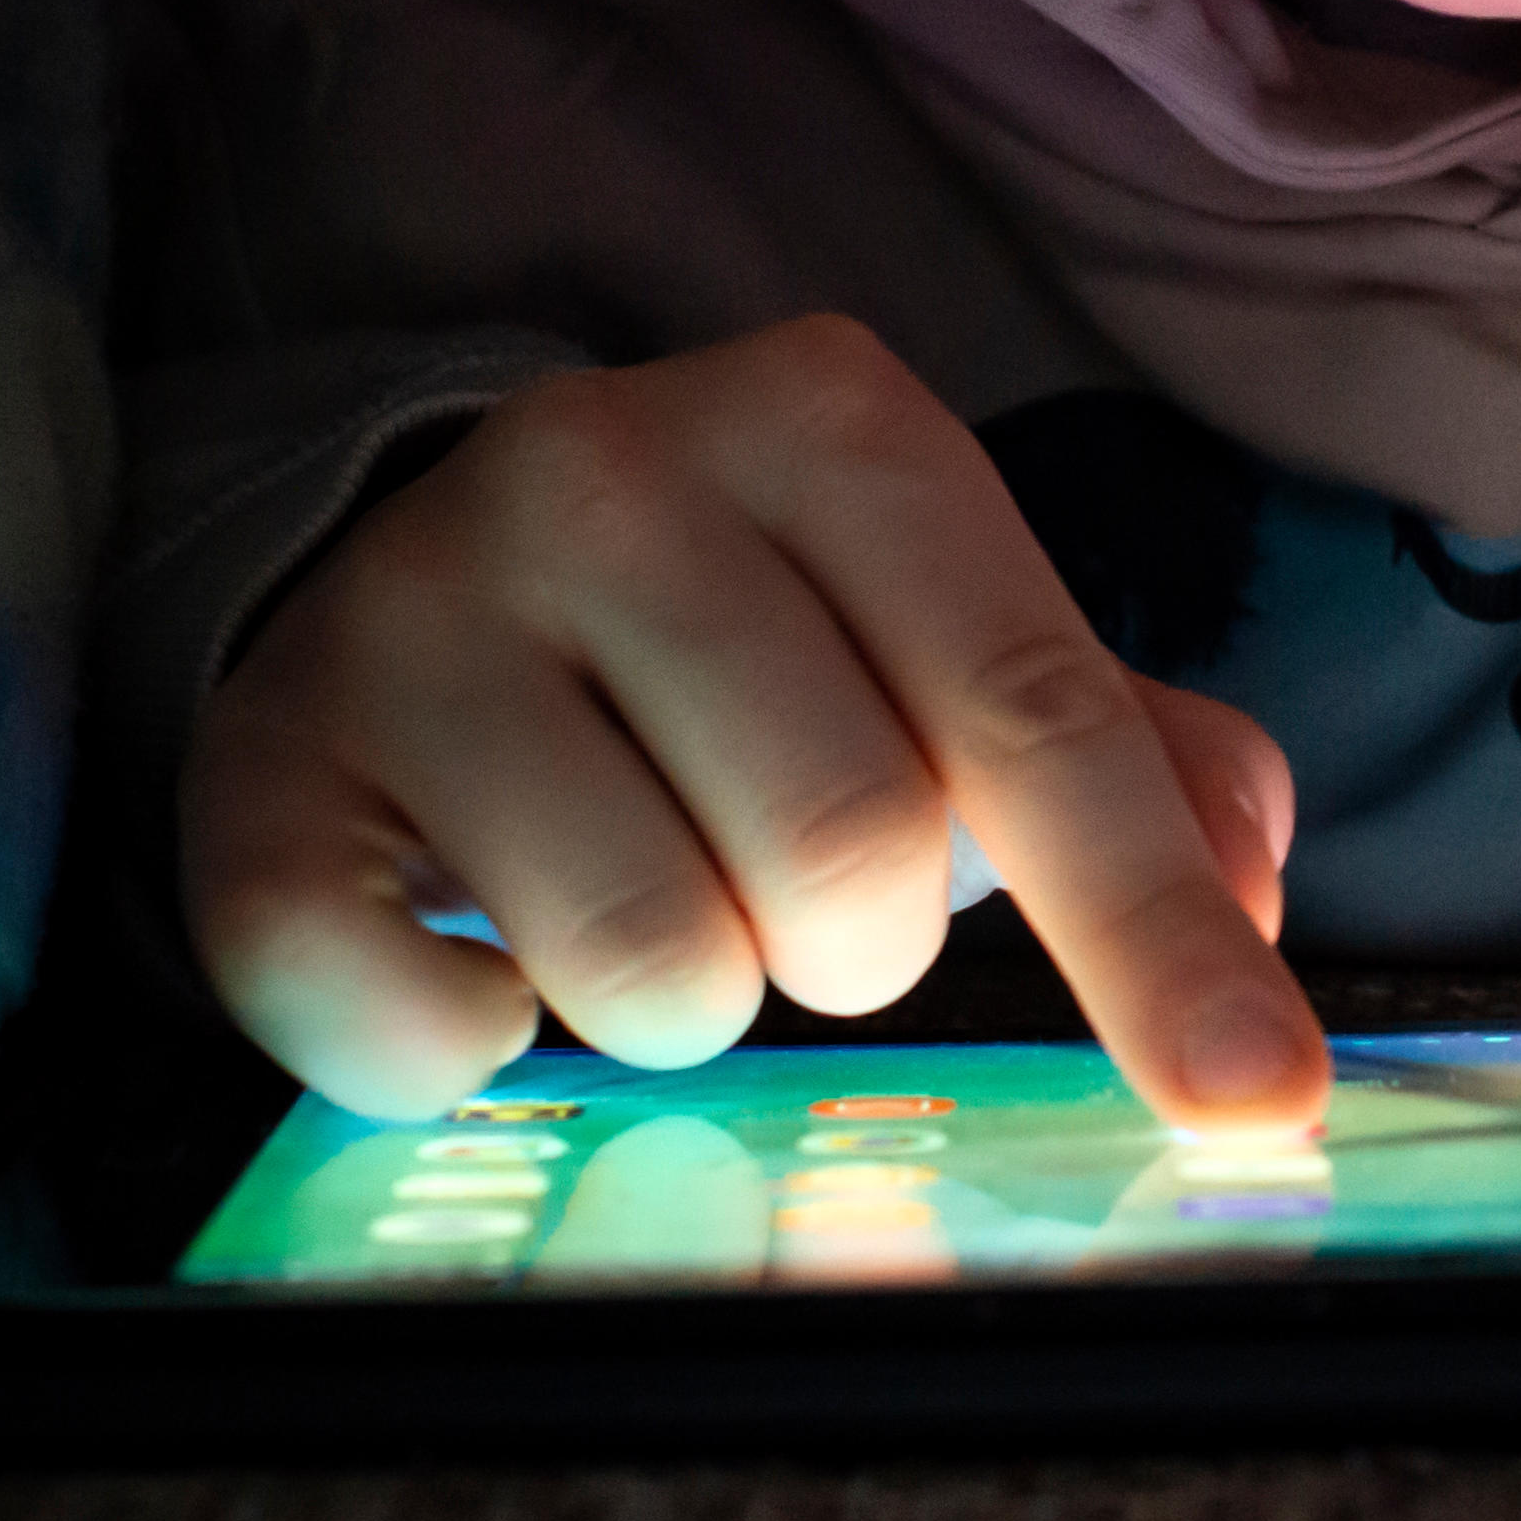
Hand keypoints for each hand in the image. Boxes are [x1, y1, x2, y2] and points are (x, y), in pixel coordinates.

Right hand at [182, 316, 1327, 1130]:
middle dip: (859, 941)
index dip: (1155, 929)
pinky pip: (416, 1031)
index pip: (1032, 709)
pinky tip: (475, 956)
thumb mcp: (941, 640)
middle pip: (854, 853)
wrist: (398, 593)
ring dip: (688, 998)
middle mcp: (604, 470)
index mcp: (823, 419)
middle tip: (784, 881)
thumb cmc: (735, 645)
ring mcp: (411, 614)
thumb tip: (1251, 879)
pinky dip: (474, 1053)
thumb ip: (1126, 754)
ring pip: (654, 963)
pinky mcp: (260, 779)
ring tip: (636, 887)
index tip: (1260, 1101)